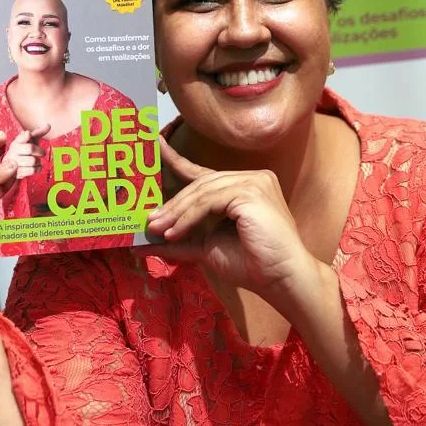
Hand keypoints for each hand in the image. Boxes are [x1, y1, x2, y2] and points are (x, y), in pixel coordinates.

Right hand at [5, 124, 50, 179]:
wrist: (12, 168)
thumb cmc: (24, 152)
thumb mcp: (31, 141)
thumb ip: (39, 132)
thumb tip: (48, 125)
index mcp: (17, 141)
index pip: (21, 136)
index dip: (25, 135)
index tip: (28, 134)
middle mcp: (13, 151)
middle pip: (30, 148)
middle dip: (39, 151)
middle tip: (41, 153)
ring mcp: (14, 162)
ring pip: (33, 161)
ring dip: (38, 161)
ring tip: (35, 161)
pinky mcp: (16, 173)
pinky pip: (32, 170)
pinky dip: (37, 169)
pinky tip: (34, 167)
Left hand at [145, 137, 318, 304]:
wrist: (281, 279)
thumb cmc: (252, 265)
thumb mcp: (207, 247)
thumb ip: (181, 240)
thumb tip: (145, 245)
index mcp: (245, 186)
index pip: (205, 173)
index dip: (178, 160)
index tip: (156, 146)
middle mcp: (252, 178)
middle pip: (201, 184)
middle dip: (173, 204)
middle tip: (149, 222)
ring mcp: (254, 182)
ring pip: (203, 191)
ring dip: (177, 212)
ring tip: (157, 230)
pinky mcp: (251, 191)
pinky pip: (209, 201)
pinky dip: (188, 218)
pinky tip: (174, 232)